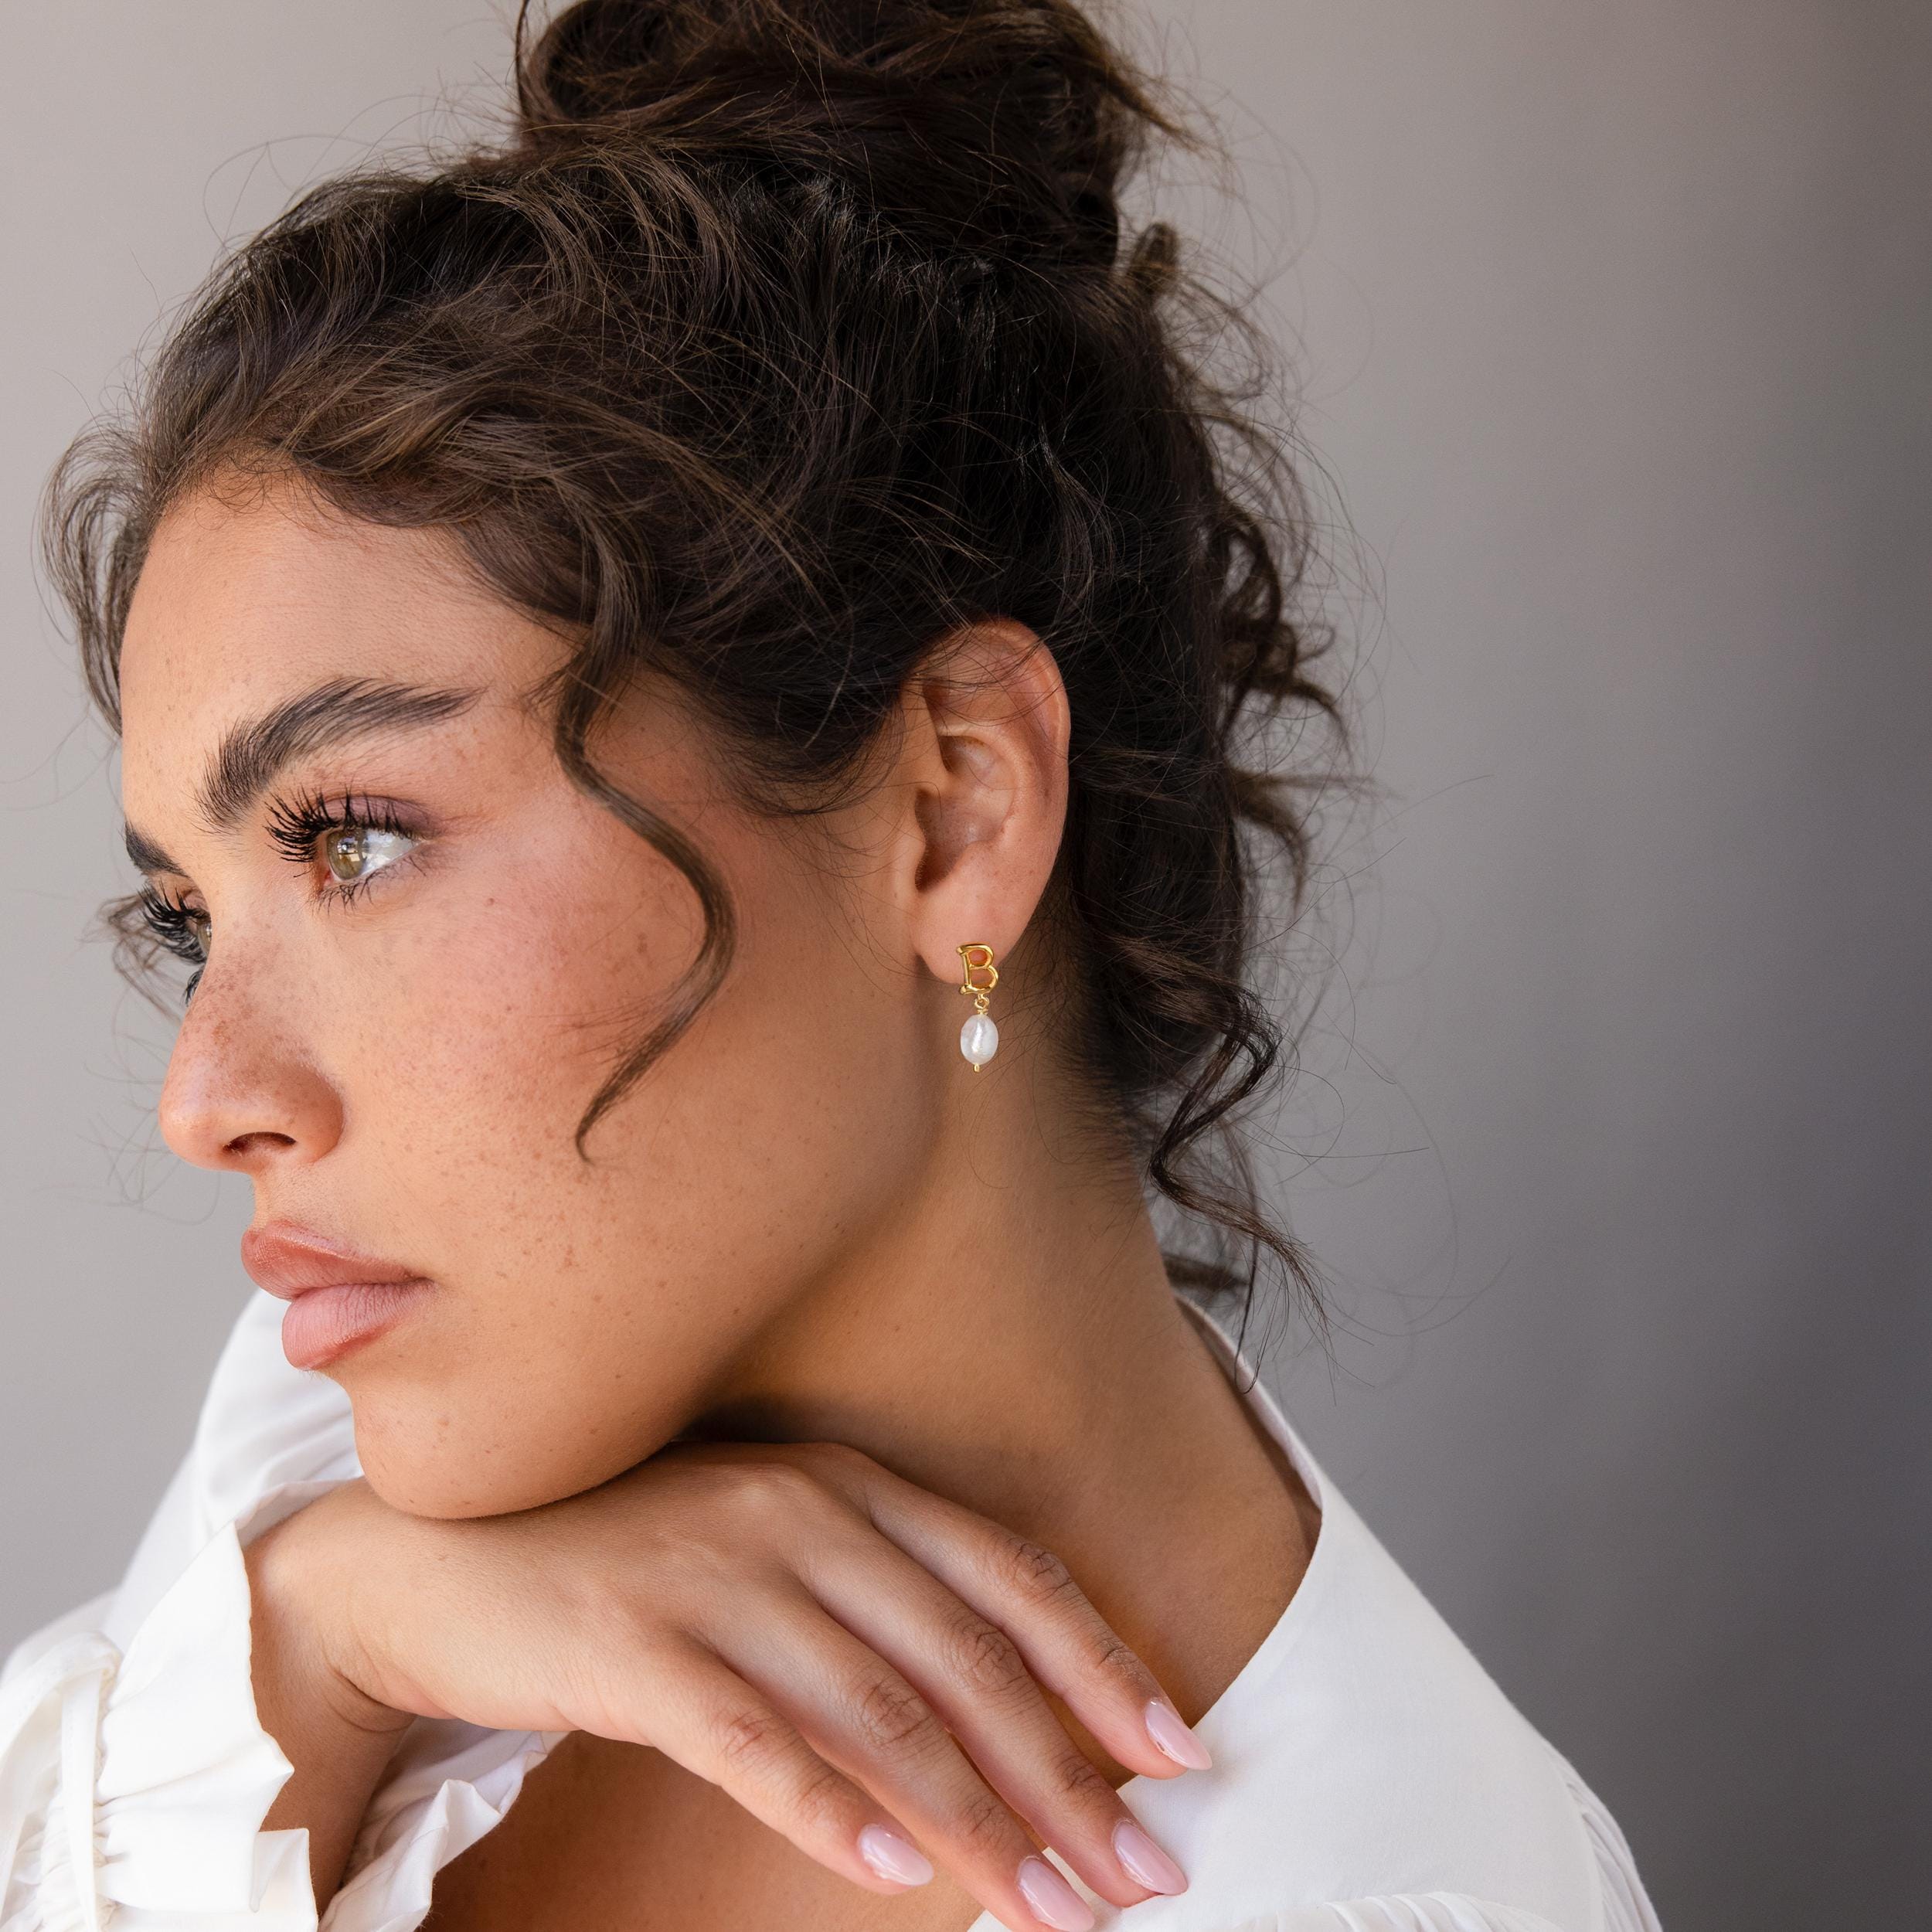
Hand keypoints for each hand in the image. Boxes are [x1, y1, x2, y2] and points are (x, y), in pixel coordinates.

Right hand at [252, 1440, 1204, 1930]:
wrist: (447, 1562)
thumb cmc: (634, 1565)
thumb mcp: (772, 1552)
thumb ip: (879, 1609)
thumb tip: (1006, 1726)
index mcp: (848, 1484)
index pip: (1010, 1577)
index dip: (1101, 1667)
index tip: (1178, 1757)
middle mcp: (800, 1513)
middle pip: (967, 1656)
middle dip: (1065, 1773)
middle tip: (1136, 1873)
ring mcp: (718, 1574)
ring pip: (882, 1710)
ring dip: (977, 1820)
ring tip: (1046, 1905)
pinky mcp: (635, 1644)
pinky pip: (752, 1739)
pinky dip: (826, 1811)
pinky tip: (884, 1877)